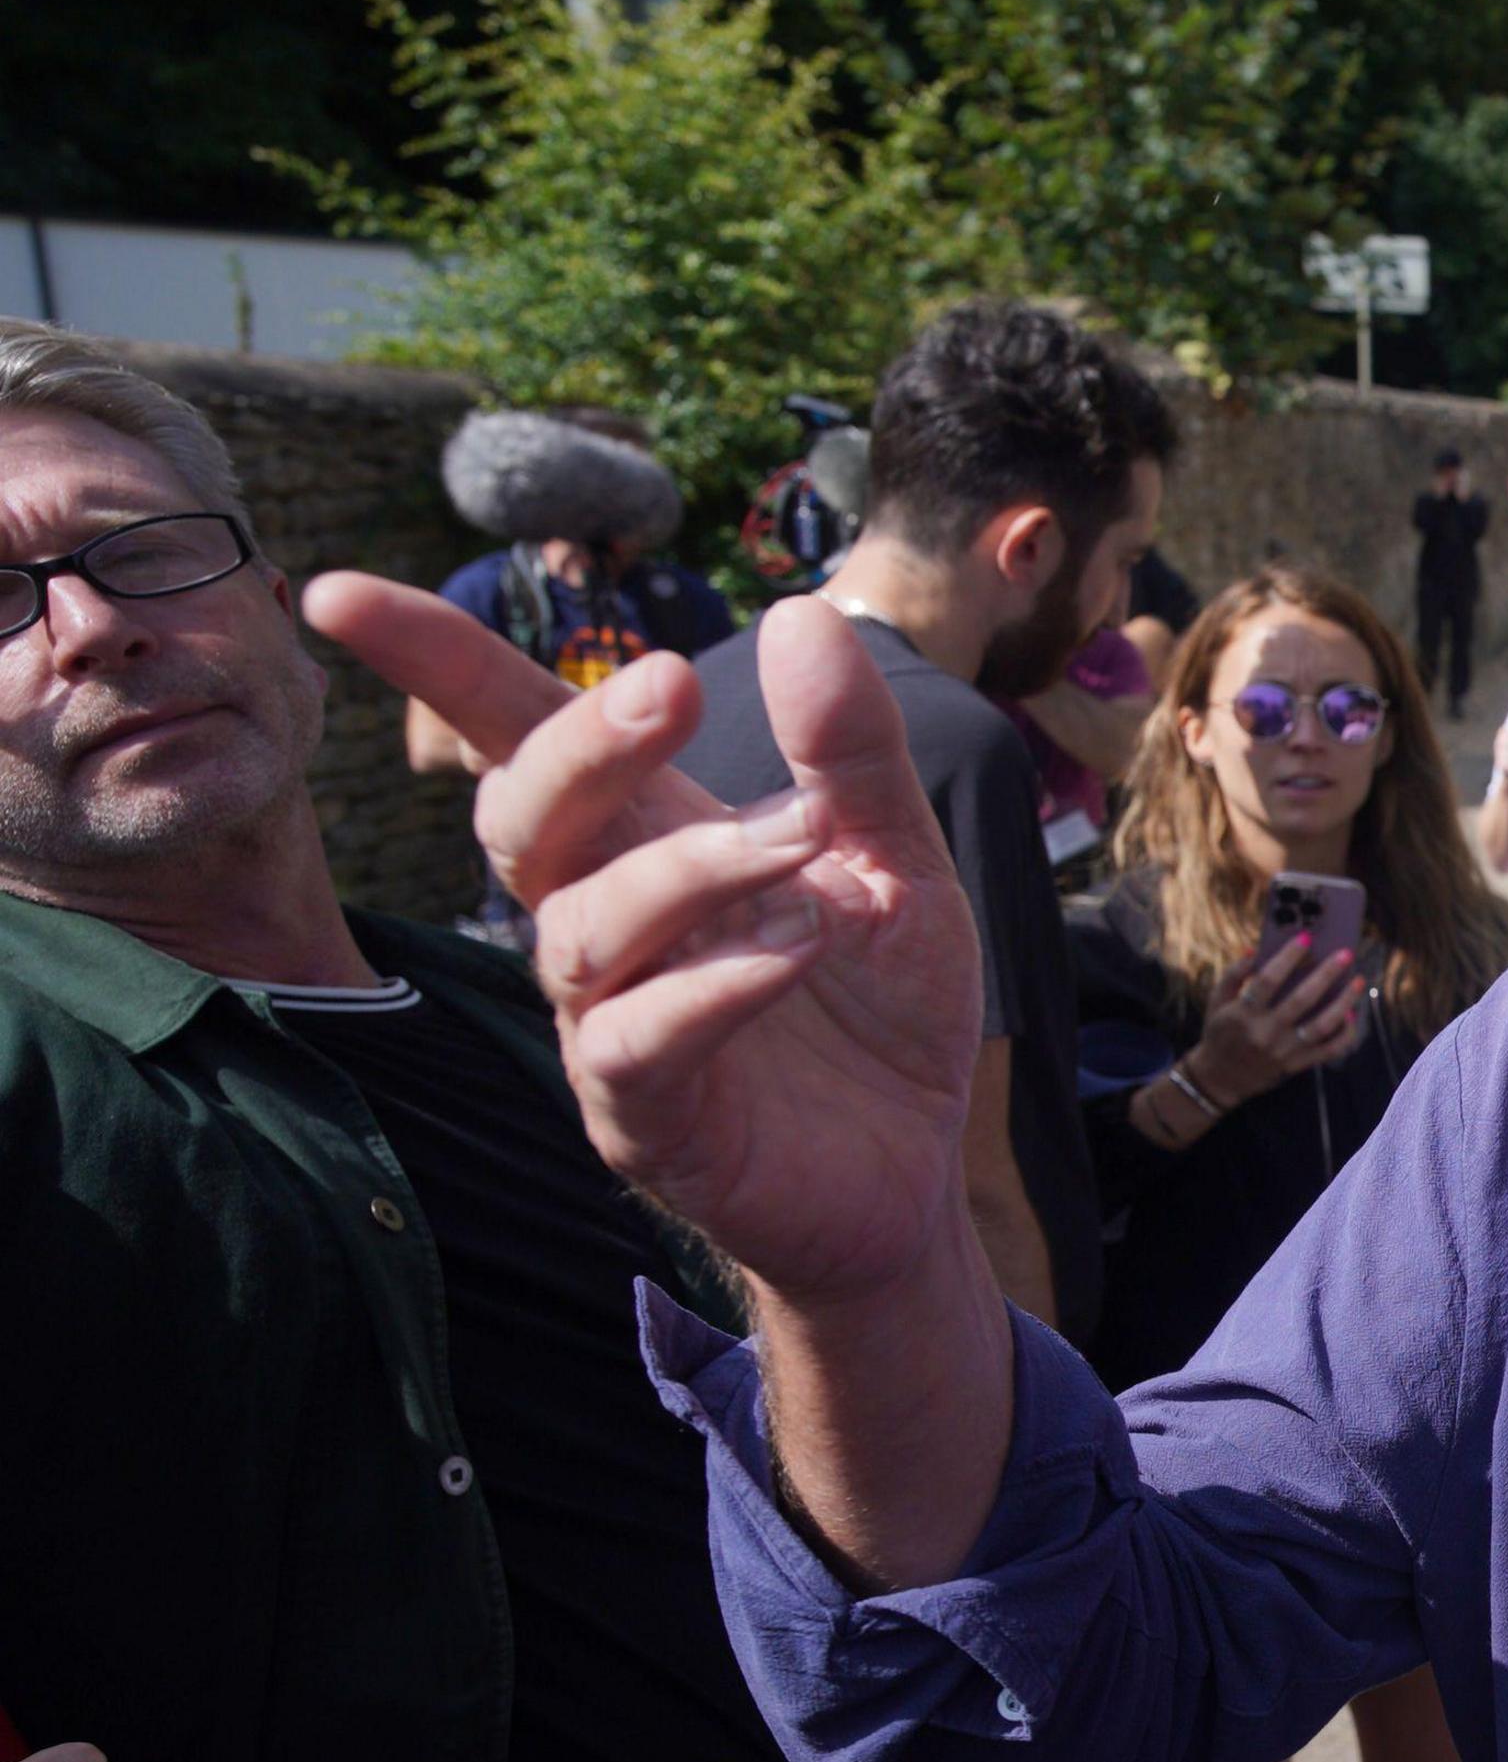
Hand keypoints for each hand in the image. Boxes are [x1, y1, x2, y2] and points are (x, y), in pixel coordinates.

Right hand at [304, 577, 985, 1312]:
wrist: (914, 1167)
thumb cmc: (878, 1006)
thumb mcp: (896, 857)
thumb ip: (851, 751)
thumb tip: (800, 616)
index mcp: (646, 840)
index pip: (518, 736)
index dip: (432, 664)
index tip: (339, 593)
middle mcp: (603, 924)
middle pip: (523, 821)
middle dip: (581, 744)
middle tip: (674, 682)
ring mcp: (610, 1026)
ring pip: (582, 930)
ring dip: (690, 867)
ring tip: (802, 842)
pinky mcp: (645, 1122)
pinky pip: (641, 1042)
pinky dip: (715, 985)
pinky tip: (798, 943)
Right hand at [1185, 932, 1363, 1106]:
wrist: (1220, 1078)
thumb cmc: (1220, 1031)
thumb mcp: (1217, 1001)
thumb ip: (1234, 974)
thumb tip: (1254, 949)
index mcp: (1243, 1014)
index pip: (1268, 980)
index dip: (1287, 957)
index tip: (1306, 937)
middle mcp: (1265, 1033)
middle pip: (1302, 1000)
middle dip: (1326, 974)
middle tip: (1345, 953)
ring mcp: (1283, 1051)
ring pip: (1321, 1026)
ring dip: (1344, 1002)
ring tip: (1358, 981)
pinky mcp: (1296, 1065)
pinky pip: (1328, 1050)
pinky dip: (1344, 1033)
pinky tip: (1352, 1014)